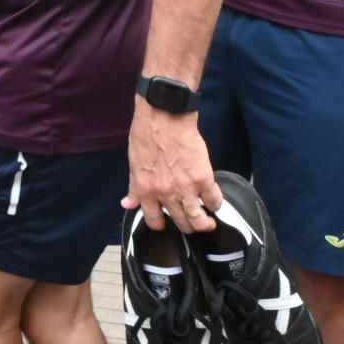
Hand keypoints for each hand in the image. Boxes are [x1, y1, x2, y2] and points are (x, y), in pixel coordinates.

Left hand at [123, 101, 222, 234]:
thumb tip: (127, 204)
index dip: (160, 224)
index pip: (153, 221)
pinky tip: (214, 201)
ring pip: (199, 220)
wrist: (164, 117)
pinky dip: (216, 204)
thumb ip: (134, 187)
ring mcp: (186, 188)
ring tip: (207, 222)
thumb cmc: (146, 135)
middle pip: (181, 223)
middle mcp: (166, 194)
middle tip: (190, 220)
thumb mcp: (134, 164)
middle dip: (186, 225)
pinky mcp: (204, 178)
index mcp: (146, 190)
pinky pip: (214, 200)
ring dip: (204, 224)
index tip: (165, 221)